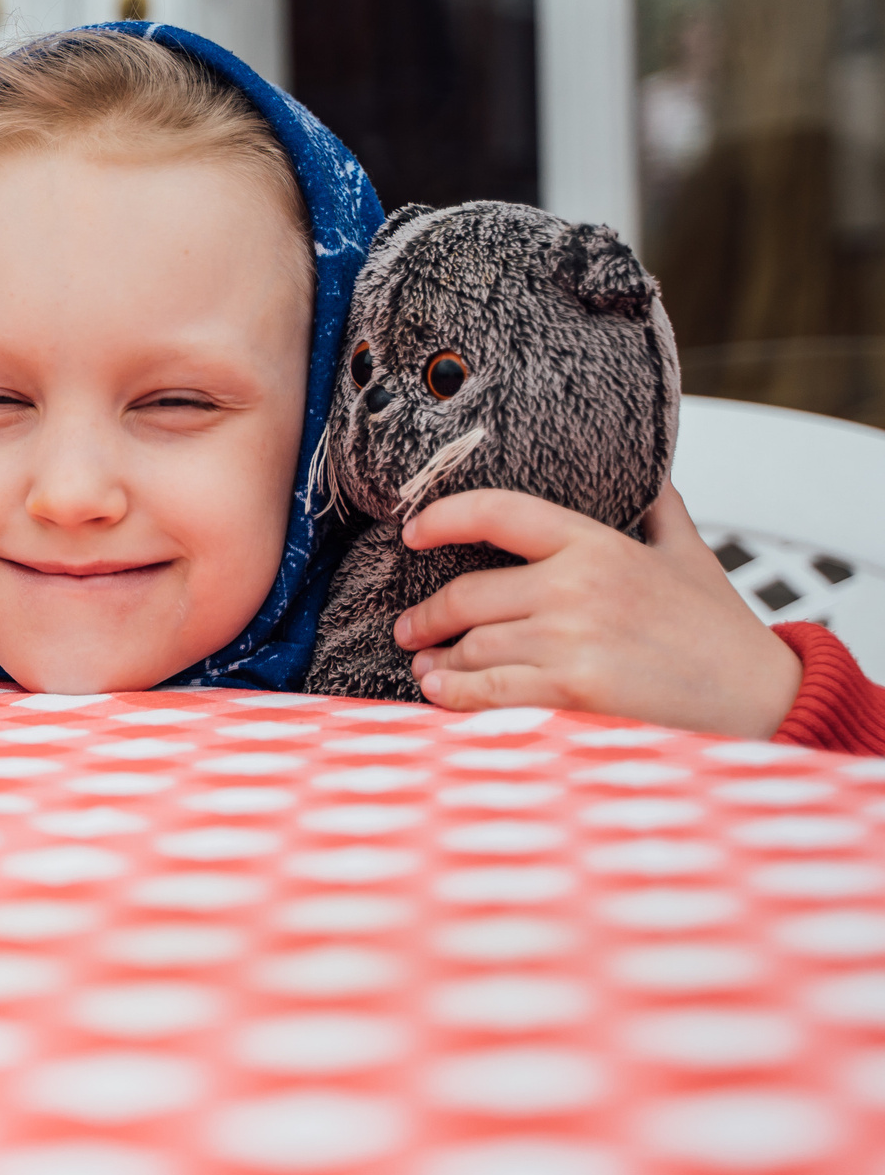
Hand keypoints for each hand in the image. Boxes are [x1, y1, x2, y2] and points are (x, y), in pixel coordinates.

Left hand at [394, 485, 802, 737]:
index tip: (412, 531)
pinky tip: (441, 694)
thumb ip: (661, 512)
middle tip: (410, 627)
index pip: (499, 513)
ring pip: (472, 648)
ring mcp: (571, 639)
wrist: (763, 701)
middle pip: (468, 594)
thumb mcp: (691, 556)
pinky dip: (454, 695)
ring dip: (439, 662)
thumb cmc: (720, 633)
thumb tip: (652, 474)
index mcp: (598, 545)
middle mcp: (576, 586)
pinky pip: (487, 691)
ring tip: (427, 668)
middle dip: (427, 615)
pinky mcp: (571, 691)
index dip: (444, 516)